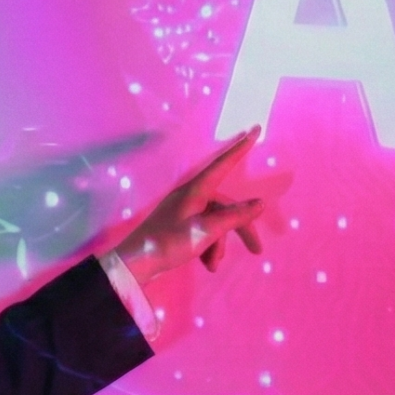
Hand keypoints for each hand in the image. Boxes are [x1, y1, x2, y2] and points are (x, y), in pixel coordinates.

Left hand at [107, 125, 293, 282]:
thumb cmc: (169, 242)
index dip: (240, 148)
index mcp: (195, 190)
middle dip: (239, 229)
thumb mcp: (205, 230)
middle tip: (256, 250)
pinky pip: (203, 231)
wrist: (135, 264)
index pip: (223, 164)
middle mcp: (190, 196)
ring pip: (215, 223)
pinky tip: (206, 264)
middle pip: (225, 206)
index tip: (255, 129)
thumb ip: (234, 216)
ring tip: (213, 265)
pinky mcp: (178, 226)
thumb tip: (259, 203)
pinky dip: (208, 247)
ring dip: (219, 244)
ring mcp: (184, 211)